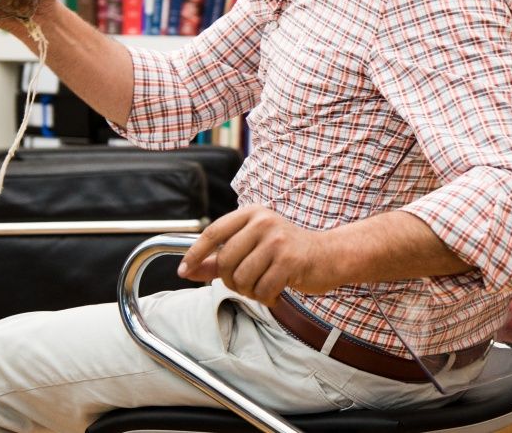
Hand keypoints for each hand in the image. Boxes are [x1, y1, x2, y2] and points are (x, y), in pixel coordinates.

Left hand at [178, 205, 333, 304]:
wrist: (328, 256)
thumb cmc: (286, 253)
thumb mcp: (252, 247)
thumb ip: (219, 259)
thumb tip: (187, 270)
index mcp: (251, 214)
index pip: (213, 232)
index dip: (195, 254)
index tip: (183, 270)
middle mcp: (263, 222)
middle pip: (225, 261)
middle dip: (230, 281)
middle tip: (247, 284)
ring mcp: (277, 240)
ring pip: (241, 278)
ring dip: (250, 291)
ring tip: (264, 286)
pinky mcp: (289, 259)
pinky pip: (262, 290)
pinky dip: (266, 297)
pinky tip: (277, 291)